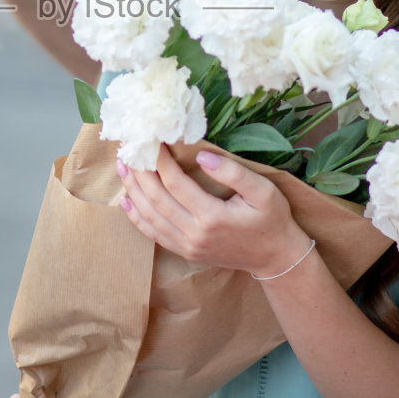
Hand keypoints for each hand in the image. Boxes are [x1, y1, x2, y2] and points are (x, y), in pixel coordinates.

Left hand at [118, 146, 307, 278]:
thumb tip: (203, 156)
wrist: (275, 257)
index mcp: (212, 216)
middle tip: (128, 150)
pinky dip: (137, 217)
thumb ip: (233, 172)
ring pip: (150, 217)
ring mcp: (188, 246)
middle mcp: (194, 234)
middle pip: (156, 199)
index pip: (175, 183)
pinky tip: (127, 201)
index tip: (152, 140)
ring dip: (133, 192)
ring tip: (123, 168)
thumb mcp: (263, 191)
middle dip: (140, 173)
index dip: (160, 160)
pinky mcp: (186, 252)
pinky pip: (154, 234)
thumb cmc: (272, 220)